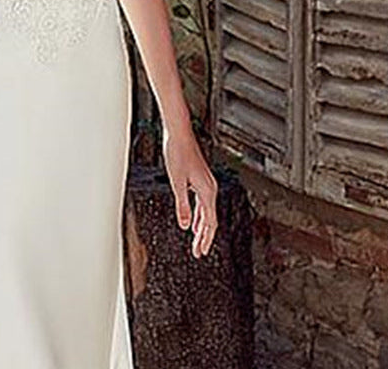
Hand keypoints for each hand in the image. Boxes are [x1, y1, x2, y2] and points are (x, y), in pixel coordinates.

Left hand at [162, 127, 218, 258]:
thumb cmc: (177, 155)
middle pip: (210, 220)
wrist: (179, 135)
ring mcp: (206, 184)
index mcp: (207, 191)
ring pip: (207, 212)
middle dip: (204, 237)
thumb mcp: (177, 182)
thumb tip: (185, 225)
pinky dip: (199, 215)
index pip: (210, 222)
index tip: (201, 252)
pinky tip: (193, 221)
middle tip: (199, 252)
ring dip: (202, 227)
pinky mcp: (200, 180)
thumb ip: (182, 205)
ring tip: (197, 242)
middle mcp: (210, 188)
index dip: (205, 239)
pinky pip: (202, 204)